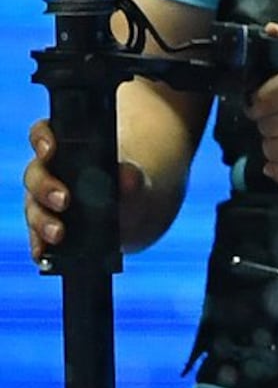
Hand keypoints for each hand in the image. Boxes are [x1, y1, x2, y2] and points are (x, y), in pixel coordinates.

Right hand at [23, 121, 146, 265]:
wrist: (129, 214)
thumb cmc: (126, 184)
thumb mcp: (134, 179)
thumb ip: (131, 176)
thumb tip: (127, 176)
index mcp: (66, 147)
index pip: (43, 134)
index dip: (42, 139)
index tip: (50, 149)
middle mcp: (48, 173)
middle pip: (35, 174)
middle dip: (46, 187)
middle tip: (64, 200)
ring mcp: (43, 203)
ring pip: (33, 207)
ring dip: (42, 221)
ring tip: (58, 233)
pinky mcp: (45, 229)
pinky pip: (35, 237)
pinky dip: (38, 245)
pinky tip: (43, 253)